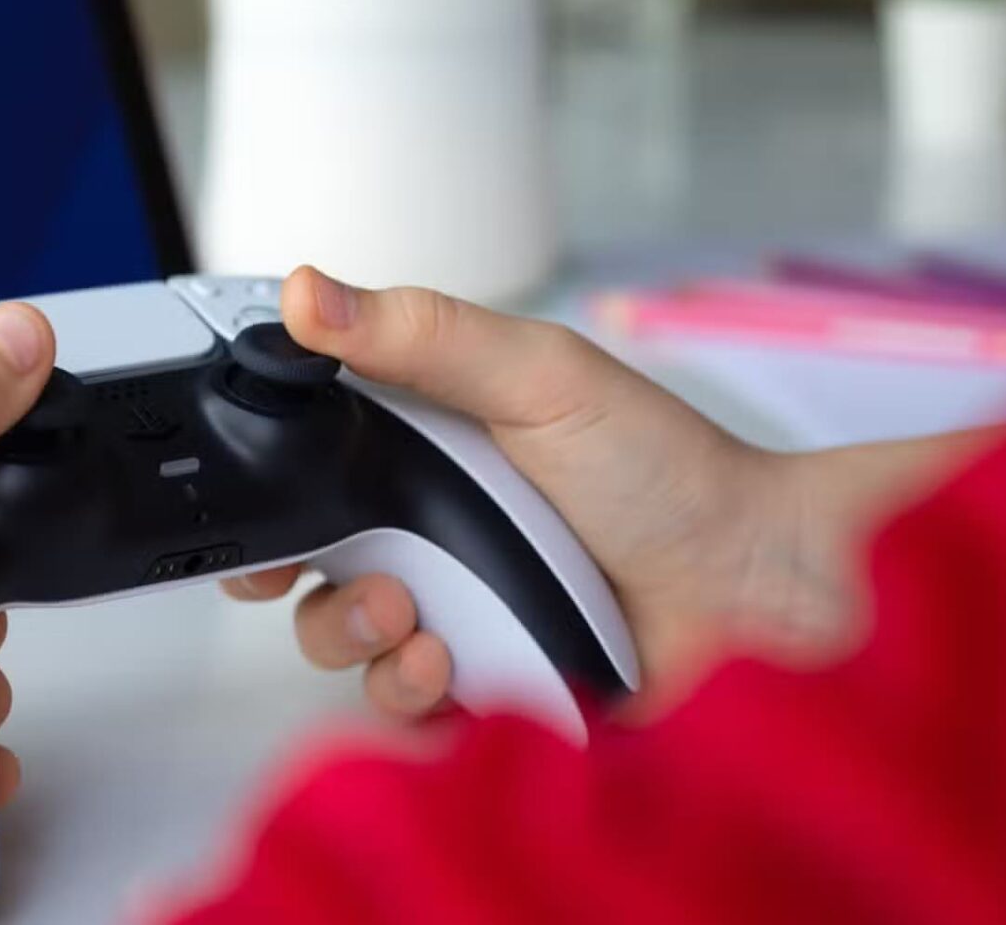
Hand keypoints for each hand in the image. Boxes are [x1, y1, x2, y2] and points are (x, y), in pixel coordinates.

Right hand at [223, 266, 868, 718]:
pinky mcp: (482, 691)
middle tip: (366, 575)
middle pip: (300, 569)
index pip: (300, 473)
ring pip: (340, 644)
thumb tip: (308, 292)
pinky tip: (451, 671)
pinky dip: (408, 699)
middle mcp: (424, 535)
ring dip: (357, 639)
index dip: (260, 498)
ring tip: (421, 626)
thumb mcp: (536, 376)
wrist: (759, 586)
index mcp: (418, 452)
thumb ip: (419, 334)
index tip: (246, 513)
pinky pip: (401, 713)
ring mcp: (450, 615)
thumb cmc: (666, 470)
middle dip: (297, 582)